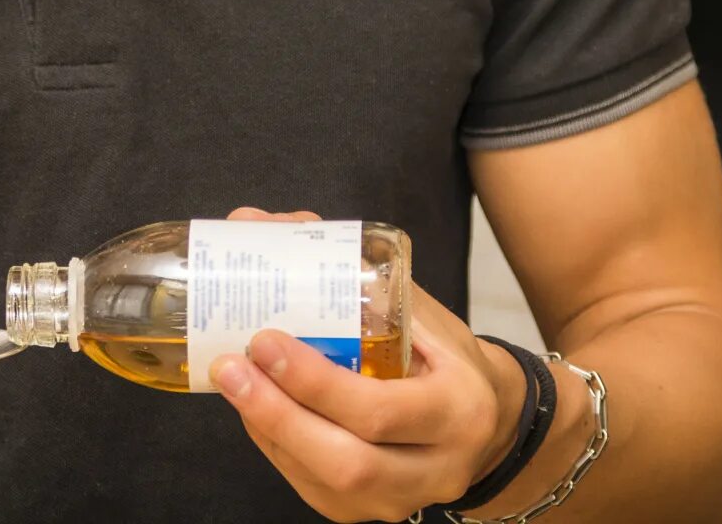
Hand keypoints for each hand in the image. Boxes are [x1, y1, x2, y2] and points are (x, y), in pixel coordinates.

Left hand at [213, 209, 523, 522]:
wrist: (489, 422)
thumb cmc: (446, 357)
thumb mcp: (423, 312)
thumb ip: (354, 276)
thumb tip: (264, 227)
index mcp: (459, 410)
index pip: (379, 410)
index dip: (314, 382)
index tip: (265, 340)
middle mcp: (438, 468)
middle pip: (348, 463)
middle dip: (278, 414)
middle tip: (232, 367)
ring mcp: (403, 501)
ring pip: (326, 485)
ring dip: (269, 431)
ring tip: (232, 383)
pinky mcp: (370, 514)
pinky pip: (314, 489)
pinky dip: (276, 447)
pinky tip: (254, 409)